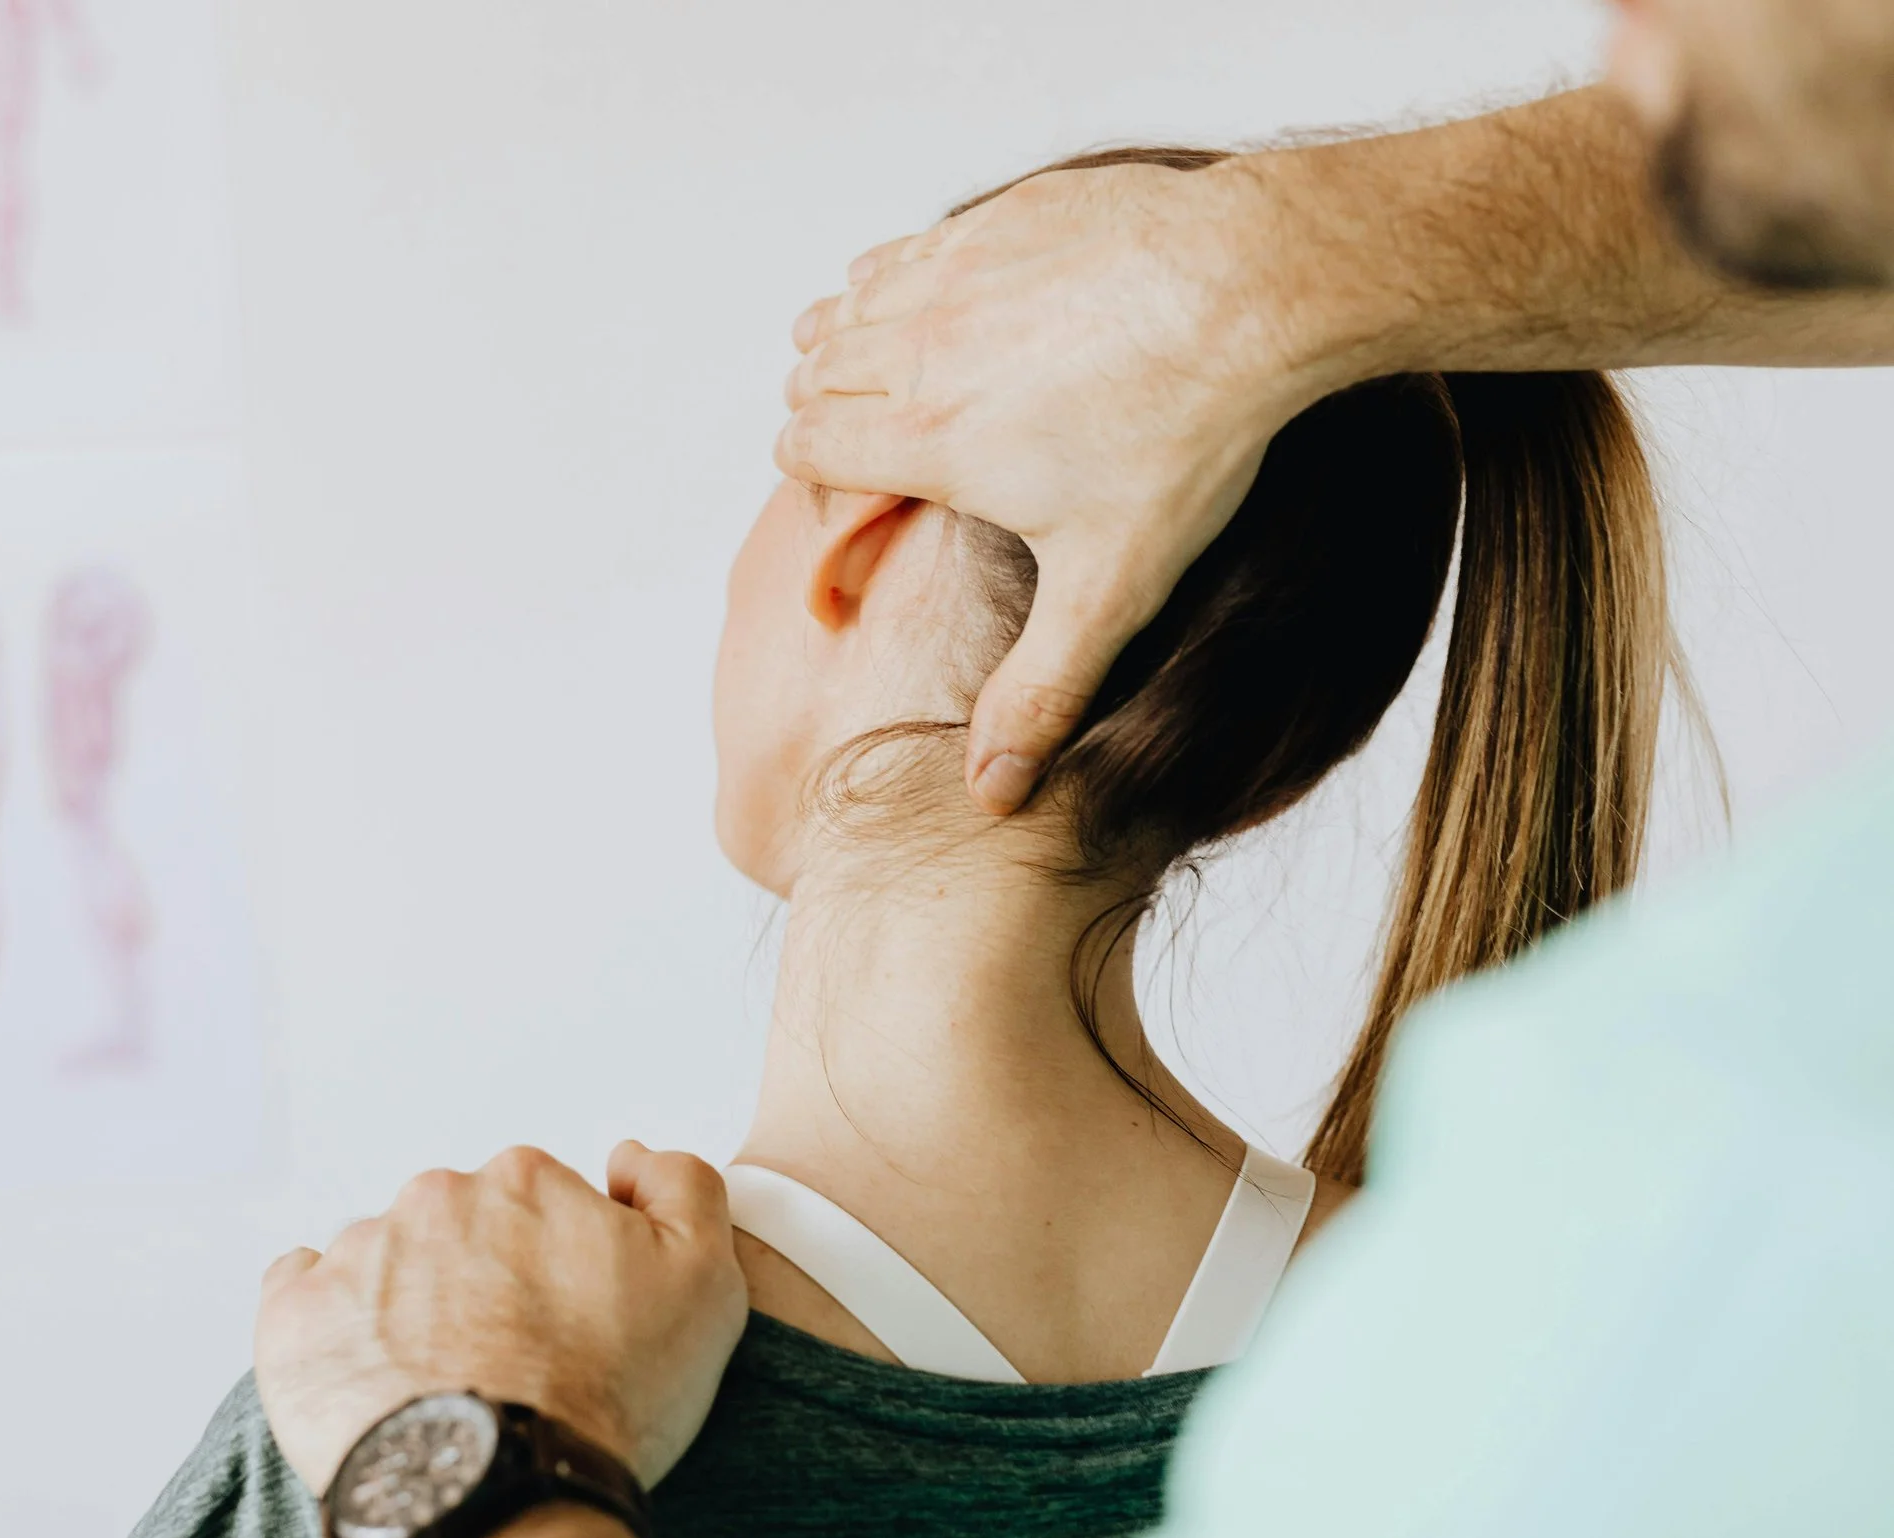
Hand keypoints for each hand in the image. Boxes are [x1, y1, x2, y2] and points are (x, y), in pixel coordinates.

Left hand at [253, 1141, 747, 1494]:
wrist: (503, 1500)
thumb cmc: (604, 1400)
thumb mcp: (705, 1282)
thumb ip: (683, 1186)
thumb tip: (626, 1158)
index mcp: (524, 1181)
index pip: (538, 1205)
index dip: (557, 1267)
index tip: (566, 1325)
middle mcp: (433, 1200)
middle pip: (458, 1230)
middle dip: (479, 1282)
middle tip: (508, 1364)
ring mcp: (356, 1256)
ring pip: (384, 1265)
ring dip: (407, 1308)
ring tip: (441, 1387)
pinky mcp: (294, 1318)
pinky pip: (301, 1294)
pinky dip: (330, 1324)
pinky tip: (366, 1372)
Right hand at [775, 156, 1330, 813]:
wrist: (1256, 288)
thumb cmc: (1187, 438)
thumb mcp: (1113, 586)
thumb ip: (1041, 691)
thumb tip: (990, 795)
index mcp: (926, 438)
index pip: (803, 447)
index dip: (812, 475)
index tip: (850, 495)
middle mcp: (919, 348)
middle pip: (812, 372)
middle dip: (824, 408)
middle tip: (873, 441)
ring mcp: (955, 272)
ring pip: (846, 303)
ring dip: (852, 340)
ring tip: (899, 377)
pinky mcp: (1001, 219)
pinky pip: (909, 247)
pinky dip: (906, 278)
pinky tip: (953, 307)